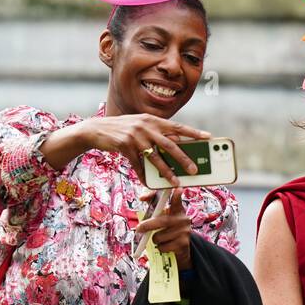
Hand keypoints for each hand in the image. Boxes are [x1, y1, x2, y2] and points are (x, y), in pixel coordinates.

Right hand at [82, 114, 209, 184]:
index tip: (208, 137)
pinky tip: (148, 184)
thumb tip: (175, 145)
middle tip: (194, 169)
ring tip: (175, 182)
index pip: (177, 126)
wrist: (97, 130)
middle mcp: (146, 126)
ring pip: (155, 158)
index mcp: (153, 120)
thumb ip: (155, 133)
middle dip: (184, 158)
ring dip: (166, 172)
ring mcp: (135, 136)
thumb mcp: (140, 126)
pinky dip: (143, 176)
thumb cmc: (122, 130)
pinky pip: (138, 165)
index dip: (193, 132)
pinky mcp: (125, 146)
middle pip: (170, 144)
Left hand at [136, 187, 192, 269]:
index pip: (177, 201)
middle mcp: (183, 219)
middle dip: (148, 225)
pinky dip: (160, 247)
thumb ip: (153, 204)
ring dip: (154, 239)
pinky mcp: (183, 244)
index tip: (178, 189)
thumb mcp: (162, 215)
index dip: (176, 196)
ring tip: (159, 238)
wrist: (181, 246)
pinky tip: (165, 245)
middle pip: (163, 221)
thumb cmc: (168, 228)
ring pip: (160, 236)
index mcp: (178, 210)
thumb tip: (141, 197)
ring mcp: (184, 232)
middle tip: (139, 228)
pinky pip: (163, 247)